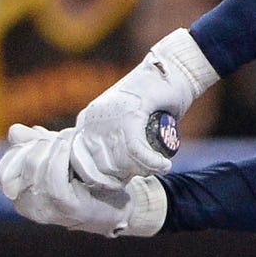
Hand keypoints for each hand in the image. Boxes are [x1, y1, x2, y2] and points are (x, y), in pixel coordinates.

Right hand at [0, 124, 167, 235]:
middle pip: (22, 164)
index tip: (39, 139)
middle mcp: (28, 207)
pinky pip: (54, 179)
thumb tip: (15, 131)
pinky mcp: (67, 208)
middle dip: (41, 144)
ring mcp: (46, 211)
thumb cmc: (84, 178)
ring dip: (54, 147)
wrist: (117, 200)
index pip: (3, 172)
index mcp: (19, 196)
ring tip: (69, 140)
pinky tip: (70, 148)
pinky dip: (61, 158)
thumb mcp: (56, 156)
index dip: (18, 151)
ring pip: (36, 168)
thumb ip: (34, 145)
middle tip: (61, 138)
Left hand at [69, 31, 215, 187]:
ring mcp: (109, 116)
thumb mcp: (127, 123)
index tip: (119, 184)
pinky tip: (164, 165)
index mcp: (87, 121)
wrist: (174, 72)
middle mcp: (92, 118)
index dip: (100, 178)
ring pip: (119, 160)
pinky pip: (136, 150)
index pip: (82, 161)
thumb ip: (115, 141)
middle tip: (142, 173)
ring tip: (157, 167)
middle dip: (121, 177)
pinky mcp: (130, 114)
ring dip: (141, 170)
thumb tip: (114, 175)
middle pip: (100, 165)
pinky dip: (151, 162)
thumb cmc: (155, 101)